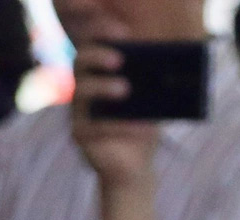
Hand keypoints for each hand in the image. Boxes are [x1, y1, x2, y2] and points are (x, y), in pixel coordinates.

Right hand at [71, 42, 158, 219]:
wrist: (135, 169)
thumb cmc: (142, 129)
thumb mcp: (149, 102)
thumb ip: (148, 82)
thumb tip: (160, 63)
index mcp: (99, 74)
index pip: (93, 44)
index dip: (102, 32)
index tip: (123, 30)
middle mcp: (84, 89)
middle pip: (80, 62)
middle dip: (98, 55)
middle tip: (120, 59)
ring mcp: (78, 112)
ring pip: (82, 92)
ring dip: (103, 87)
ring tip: (126, 90)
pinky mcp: (80, 135)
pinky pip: (95, 126)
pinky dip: (121, 125)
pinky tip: (143, 127)